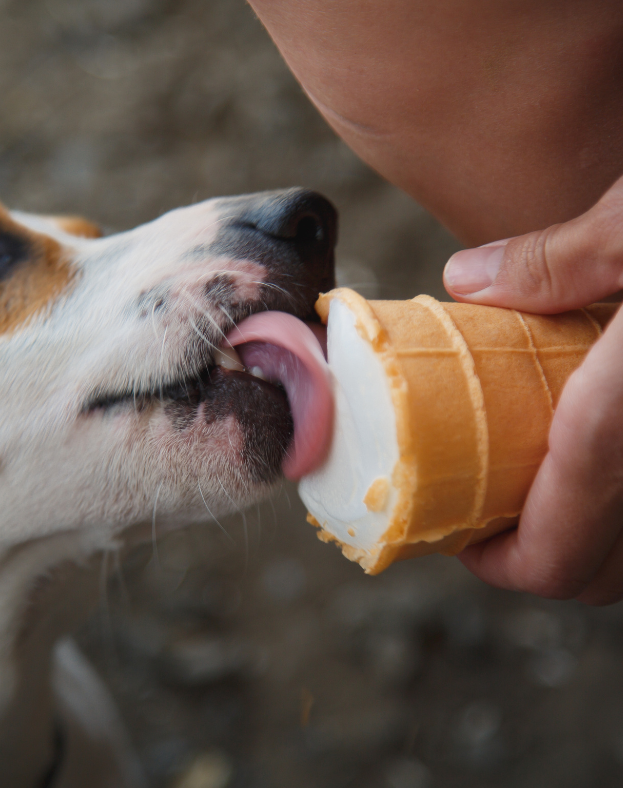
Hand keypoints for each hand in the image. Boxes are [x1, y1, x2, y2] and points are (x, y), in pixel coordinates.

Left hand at [443, 172, 622, 604]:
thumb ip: (560, 260)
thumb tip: (466, 279)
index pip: (554, 559)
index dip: (498, 564)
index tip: (466, 535)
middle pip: (598, 581)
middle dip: (536, 557)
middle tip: (491, 508)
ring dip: (591, 545)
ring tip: (543, 491)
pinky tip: (612, 468)